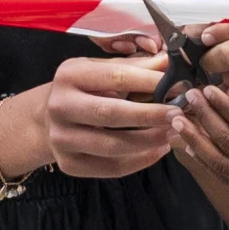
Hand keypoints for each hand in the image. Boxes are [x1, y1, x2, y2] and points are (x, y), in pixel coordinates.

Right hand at [12, 53, 182, 180]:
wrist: (49, 118)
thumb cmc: (85, 89)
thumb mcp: (103, 70)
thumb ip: (136, 68)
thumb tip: (171, 61)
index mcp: (69, 75)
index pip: (115, 77)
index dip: (149, 81)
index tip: (178, 84)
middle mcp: (59, 106)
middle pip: (111, 113)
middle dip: (150, 115)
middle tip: (179, 114)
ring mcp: (61, 138)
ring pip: (112, 146)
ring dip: (149, 141)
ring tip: (173, 133)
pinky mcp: (68, 164)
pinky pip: (110, 168)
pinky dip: (139, 161)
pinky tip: (158, 150)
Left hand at [171, 83, 228, 221]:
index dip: (222, 104)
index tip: (206, 89)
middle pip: (225, 140)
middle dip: (203, 117)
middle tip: (186, 97)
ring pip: (217, 162)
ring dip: (194, 140)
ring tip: (177, 122)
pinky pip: (224, 177)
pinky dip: (205, 162)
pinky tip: (192, 147)